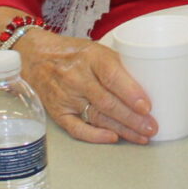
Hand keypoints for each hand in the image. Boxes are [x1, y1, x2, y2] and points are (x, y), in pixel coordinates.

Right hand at [16, 30, 156, 144]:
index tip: (147, 107)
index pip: (112, 77)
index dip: (130, 93)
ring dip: (122, 129)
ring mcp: (66, 97)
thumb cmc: (74, 53)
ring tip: (142, 136)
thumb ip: (118, 66)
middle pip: (107, 102)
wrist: (36, 58)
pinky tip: (113, 138)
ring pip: (97, 117)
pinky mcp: (58, 113)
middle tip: (151, 128)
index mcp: (91, 58)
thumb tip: (146, 86)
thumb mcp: (98, 50)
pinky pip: (77, 128)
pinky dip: (95, 135)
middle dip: (132, 118)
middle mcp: (77, 78)